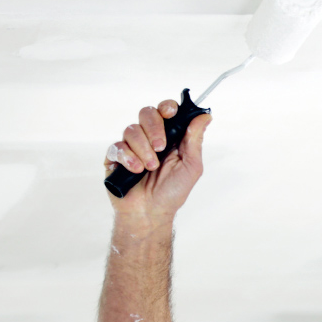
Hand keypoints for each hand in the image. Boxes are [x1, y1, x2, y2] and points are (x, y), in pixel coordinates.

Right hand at [104, 99, 211, 221]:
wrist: (150, 214)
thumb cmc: (172, 193)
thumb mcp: (191, 167)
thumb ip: (195, 140)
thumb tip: (205, 116)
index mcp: (169, 136)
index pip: (165, 111)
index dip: (167, 107)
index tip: (170, 113)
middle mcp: (149, 137)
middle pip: (147, 113)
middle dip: (154, 128)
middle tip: (161, 148)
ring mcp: (131, 146)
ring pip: (132, 130)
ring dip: (143, 149)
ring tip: (149, 168)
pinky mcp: (115, 157)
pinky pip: (117, 146)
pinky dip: (128, 158)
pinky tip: (135, 171)